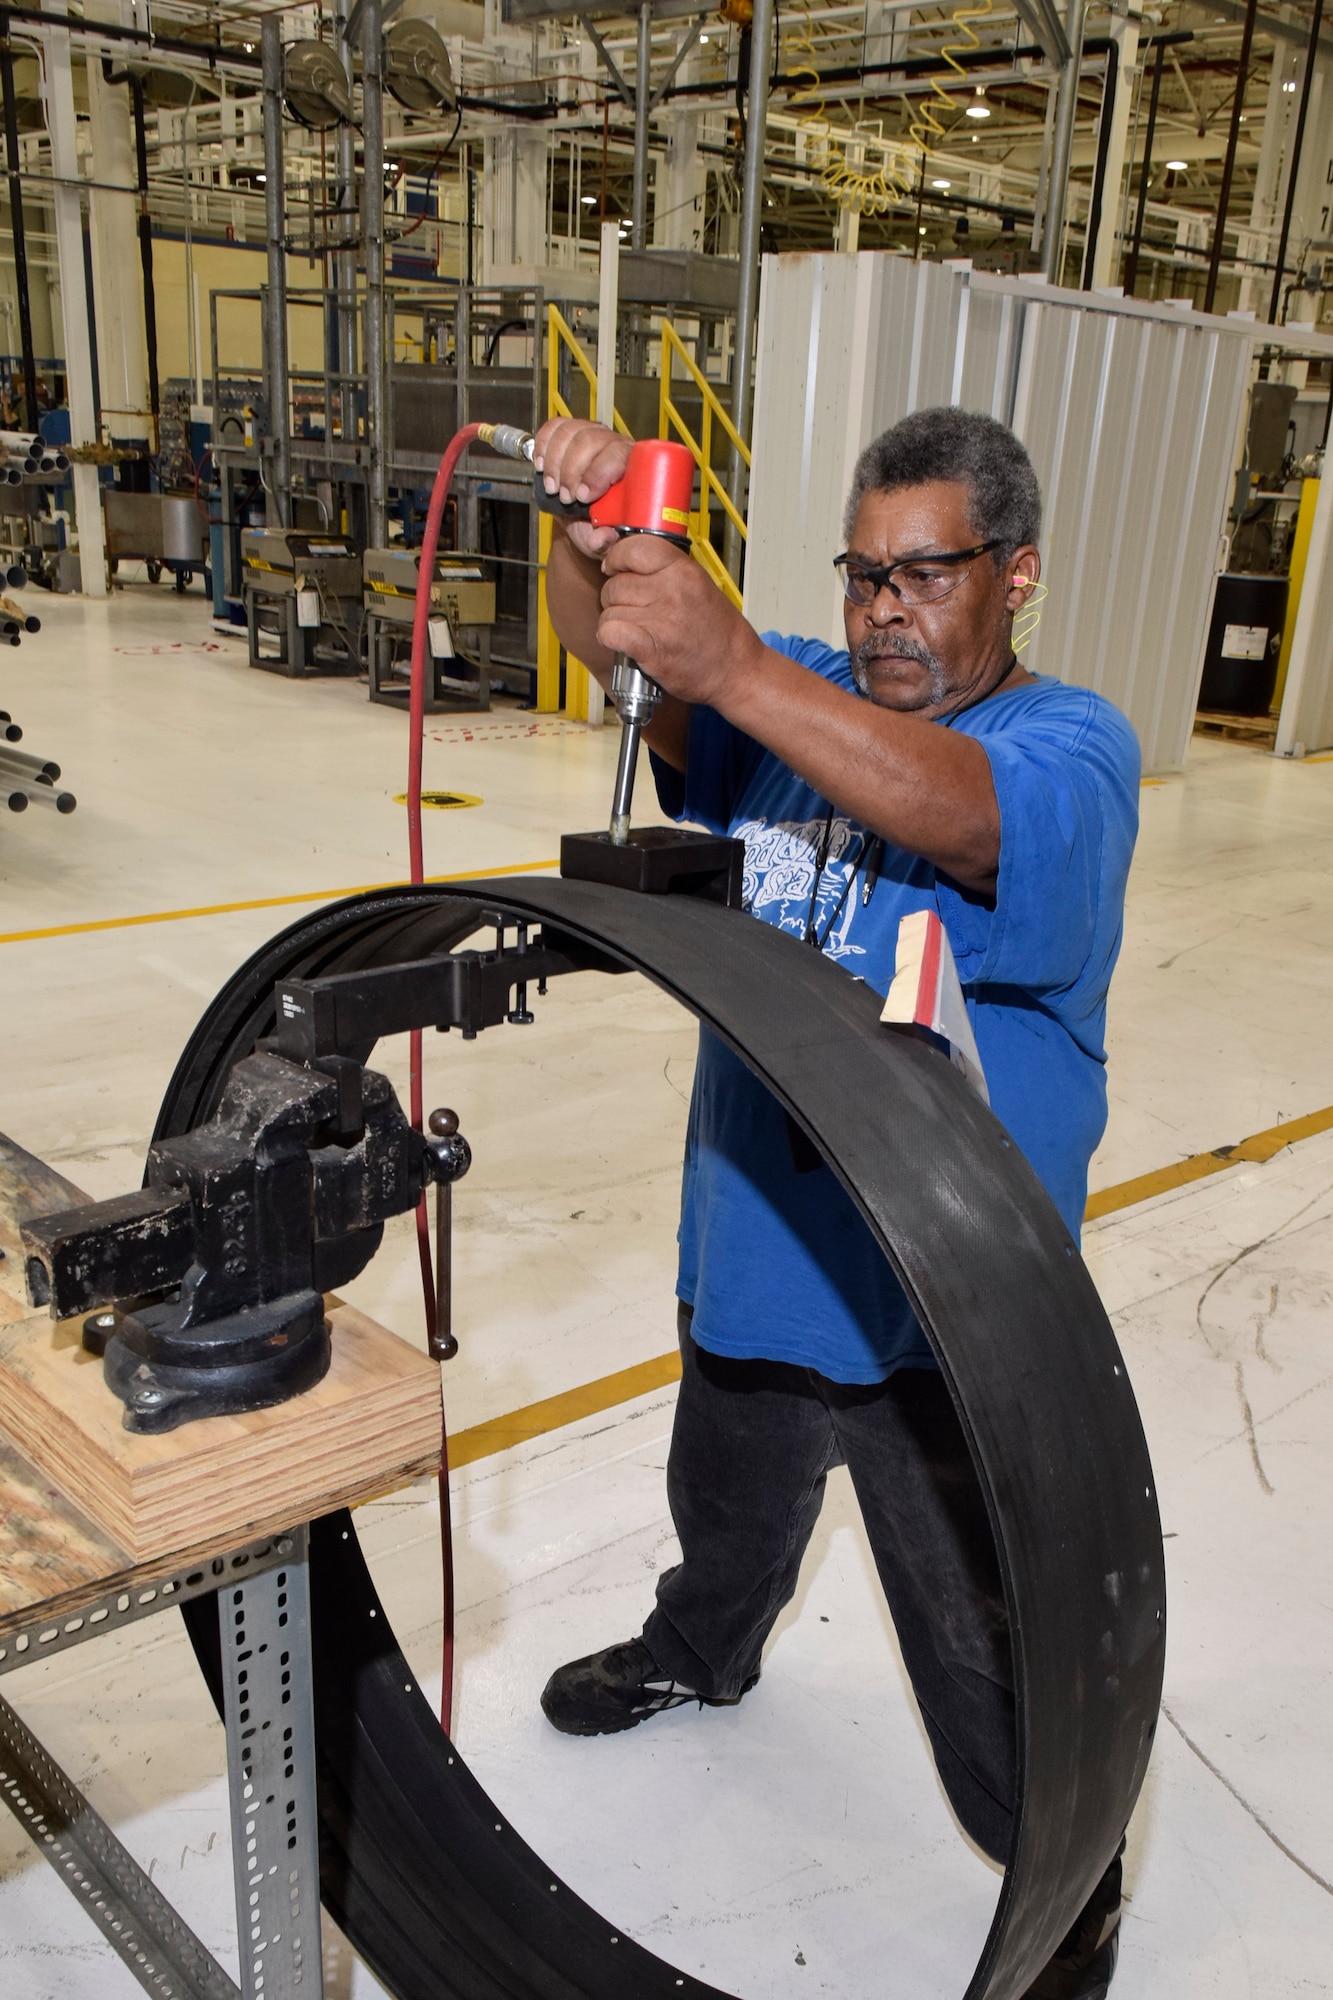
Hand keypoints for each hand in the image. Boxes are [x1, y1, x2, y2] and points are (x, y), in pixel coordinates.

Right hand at [533, 416, 630, 559]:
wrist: (583, 522)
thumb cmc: (600, 527)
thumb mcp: (605, 541)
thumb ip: (606, 543)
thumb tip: (603, 538)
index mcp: (633, 468)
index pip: (618, 455)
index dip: (598, 473)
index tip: (583, 497)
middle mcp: (614, 446)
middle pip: (590, 440)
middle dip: (571, 471)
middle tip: (565, 497)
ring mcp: (591, 436)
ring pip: (570, 432)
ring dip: (555, 462)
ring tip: (553, 487)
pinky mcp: (571, 434)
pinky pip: (555, 426)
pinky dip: (544, 444)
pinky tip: (542, 465)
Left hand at [598, 535, 765, 708]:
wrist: (736, 670)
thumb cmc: (719, 632)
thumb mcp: (698, 584)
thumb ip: (665, 570)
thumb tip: (626, 560)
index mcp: (684, 571)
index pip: (634, 548)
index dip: (617, 558)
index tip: (615, 568)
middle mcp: (673, 591)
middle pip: (615, 583)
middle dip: (615, 597)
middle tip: (631, 610)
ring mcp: (662, 620)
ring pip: (610, 610)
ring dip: (614, 622)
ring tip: (634, 629)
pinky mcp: (652, 649)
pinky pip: (611, 632)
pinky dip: (610, 637)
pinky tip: (621, 641)